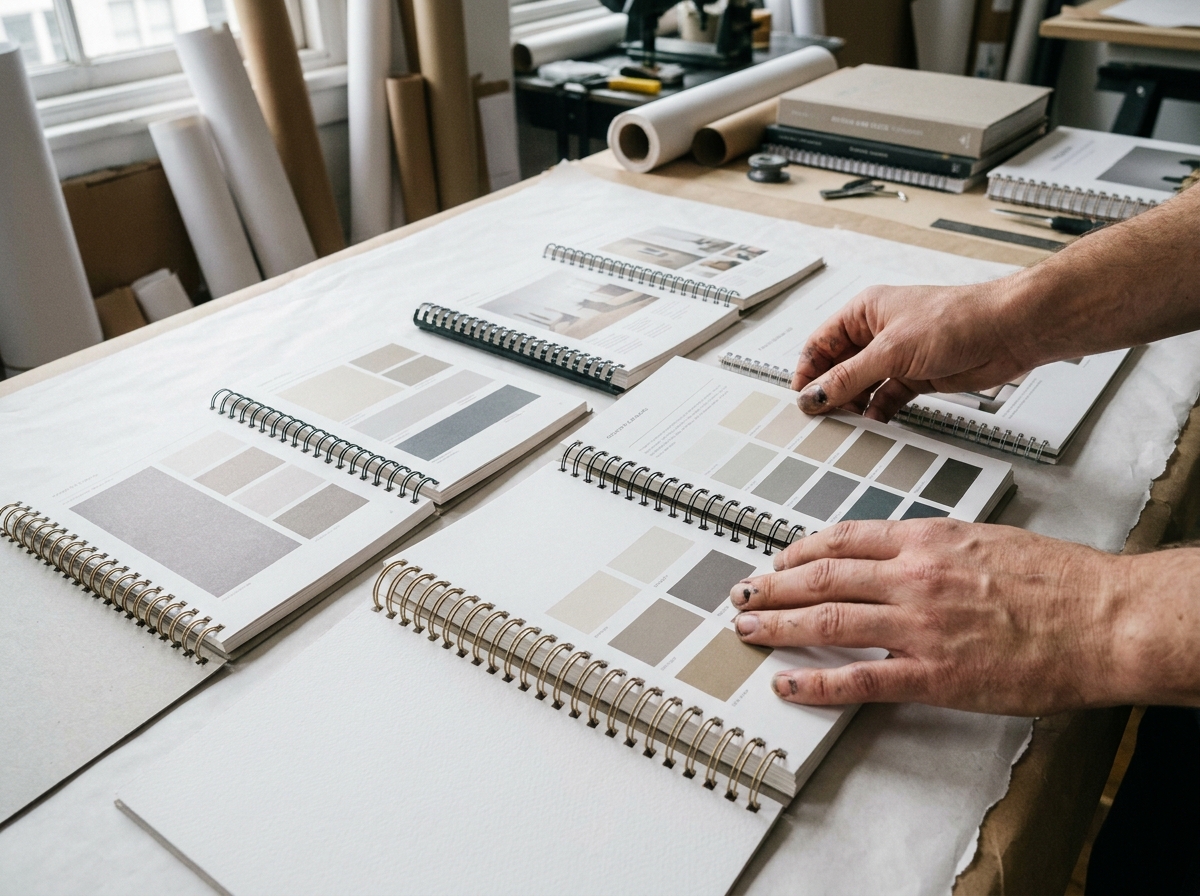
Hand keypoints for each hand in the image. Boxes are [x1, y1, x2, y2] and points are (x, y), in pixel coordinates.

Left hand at [727, 518, 1132, 715]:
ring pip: (826, 622)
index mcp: (927, 540)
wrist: (1104, 619)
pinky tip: (788, 685)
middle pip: (821, 577)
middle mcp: (913, 577)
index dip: (799, 551)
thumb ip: (934, 546)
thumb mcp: (986, 539)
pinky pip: (858, 681)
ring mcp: (918, 627)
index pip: (842, 539)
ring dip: (777, 626)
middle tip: (741, 593)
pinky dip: (815, 684)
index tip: (778, 560)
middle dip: (772, 586)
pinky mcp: (933, 675)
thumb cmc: (1059, 580)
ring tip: (747, 630)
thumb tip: (900, 552)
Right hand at [791, 281, 1033, 421]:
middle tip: (821, 419)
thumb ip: (848, 377)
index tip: (801, 401)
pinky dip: (879, 412)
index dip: (807, 372)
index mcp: (863, 312)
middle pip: (838, 368)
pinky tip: (875, 423)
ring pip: (861, 386)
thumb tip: (812, 396)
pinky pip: (886, 398)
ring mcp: (897, 356)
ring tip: (847, 425)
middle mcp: (877, 333)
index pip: (820, 344)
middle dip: (829, 392)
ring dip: (853, 405)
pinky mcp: (916, 376)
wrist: (1008, 332)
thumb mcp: (891, 351)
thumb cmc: (956, 320)